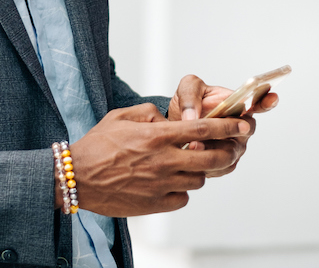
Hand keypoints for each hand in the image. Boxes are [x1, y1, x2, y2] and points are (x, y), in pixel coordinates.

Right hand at [67, 103, 250, 216]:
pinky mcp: (154, 205)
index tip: (243, 125)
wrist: (75, 179)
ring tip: (191, 166)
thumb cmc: (96, 145)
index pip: (202, 130)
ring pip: (198, 181)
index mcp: (156, 136)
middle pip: (211, 159)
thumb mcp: (122, 116)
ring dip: (200, 173)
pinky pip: (182, 199)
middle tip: (231, 149)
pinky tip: (172, 184)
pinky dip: (182, 191)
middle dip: (227, 153)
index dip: (227, 127)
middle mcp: (162, 161)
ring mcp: (160, 185)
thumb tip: (166, 117)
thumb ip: (149, 113)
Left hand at [167, 75, 278, 175]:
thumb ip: (191, 97)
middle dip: (230, 129)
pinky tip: (194, 157)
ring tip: (192, 145)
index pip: (258, 102)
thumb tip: (193, 118)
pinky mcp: (225, 164)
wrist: (174, 126)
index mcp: (237, 104)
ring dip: (213, 149)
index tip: (272, 97)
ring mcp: (235, 146)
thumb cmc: (188, 103)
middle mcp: (241, 126)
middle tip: (211, 128)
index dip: (266, 101)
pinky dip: (207, 164)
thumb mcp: (188, 88)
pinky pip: (222, 167)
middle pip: (246, 129)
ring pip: (232, 151)